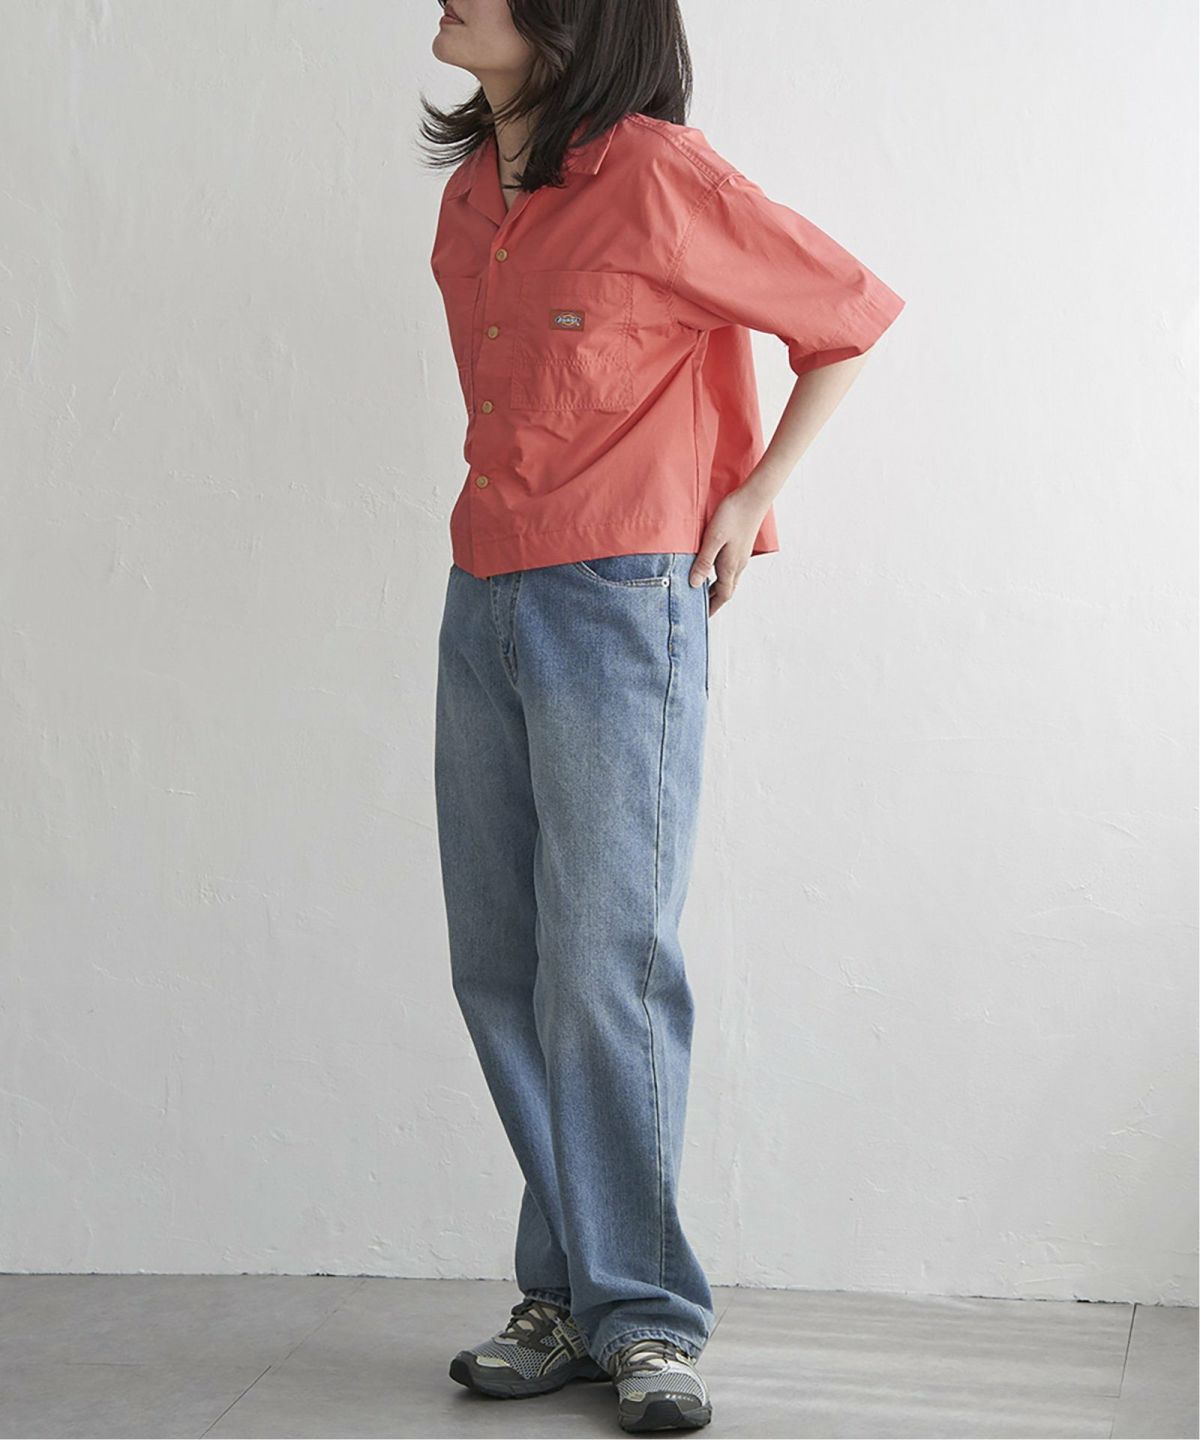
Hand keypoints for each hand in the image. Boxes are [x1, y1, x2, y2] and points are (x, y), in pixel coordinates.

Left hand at [687, 485, 770, 615]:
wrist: (753, 497)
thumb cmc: (733, 515)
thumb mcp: (713, 539)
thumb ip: (703, 562)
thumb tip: (694, 584)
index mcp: (730, 566)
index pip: (722, 595)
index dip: (712, 607)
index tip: (703, 617)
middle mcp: (738, 564)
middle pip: (726, 590)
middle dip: (714, 601)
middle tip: (700, 608)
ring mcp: (741, 556)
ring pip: (728, 580)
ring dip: (717, 589)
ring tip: (703, 593)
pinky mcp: (740, 547)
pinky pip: (730, 569)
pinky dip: (720, 576)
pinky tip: (711, 570)